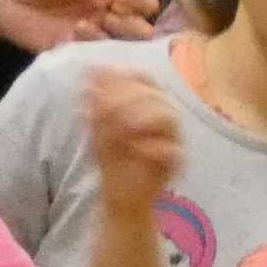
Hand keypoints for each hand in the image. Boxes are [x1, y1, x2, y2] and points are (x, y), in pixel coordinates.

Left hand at [0, 0, 154, 53]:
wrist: (3, 5)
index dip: (140, 1)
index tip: (152, 6)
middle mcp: (98, 17)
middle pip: (125, 24)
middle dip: (133, 26)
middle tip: (136, 28)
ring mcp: (84, 36)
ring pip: (109, 41)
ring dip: (109, 36)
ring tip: (92, 25)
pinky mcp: (68, 51)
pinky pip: (87, 54)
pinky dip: (90, 51)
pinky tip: (85, 44)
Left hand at [80, 60, 183, 211]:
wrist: (119, 196)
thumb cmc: (112, 157)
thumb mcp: (97, 127)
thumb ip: (97, 99)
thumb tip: (89, 70)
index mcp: (149, 103)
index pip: (143, 78)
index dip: (123, 78)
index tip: (98, 85)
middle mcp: (165, 115)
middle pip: (154, 94)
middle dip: (126, 98)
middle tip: (102, 110)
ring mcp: (173, 137)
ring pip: (168, 116)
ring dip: (141, 117)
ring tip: (119, 129)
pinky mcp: (176, 161)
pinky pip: (171, 149)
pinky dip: (151, 147)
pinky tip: (132, 149)